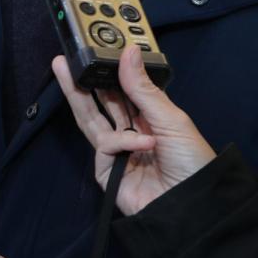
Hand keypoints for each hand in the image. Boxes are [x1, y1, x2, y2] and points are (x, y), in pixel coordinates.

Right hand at [52, 45, 215, 215]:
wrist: (193, 206)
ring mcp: (118, 153)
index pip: (121, 92)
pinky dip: (123, 142)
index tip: (93, 55)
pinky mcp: (108, 172)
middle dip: (81, 83)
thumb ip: (143, 88)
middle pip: (99, 105)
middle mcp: (130, 133)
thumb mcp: (172, 119)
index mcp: (148, 119)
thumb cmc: (192, 163)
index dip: (107, 75)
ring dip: (77, 97)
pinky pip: (106, 146)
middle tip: (64, 62)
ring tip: (65, 74)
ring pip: (91, 121)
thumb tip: (128, 52)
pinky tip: (144, 143)